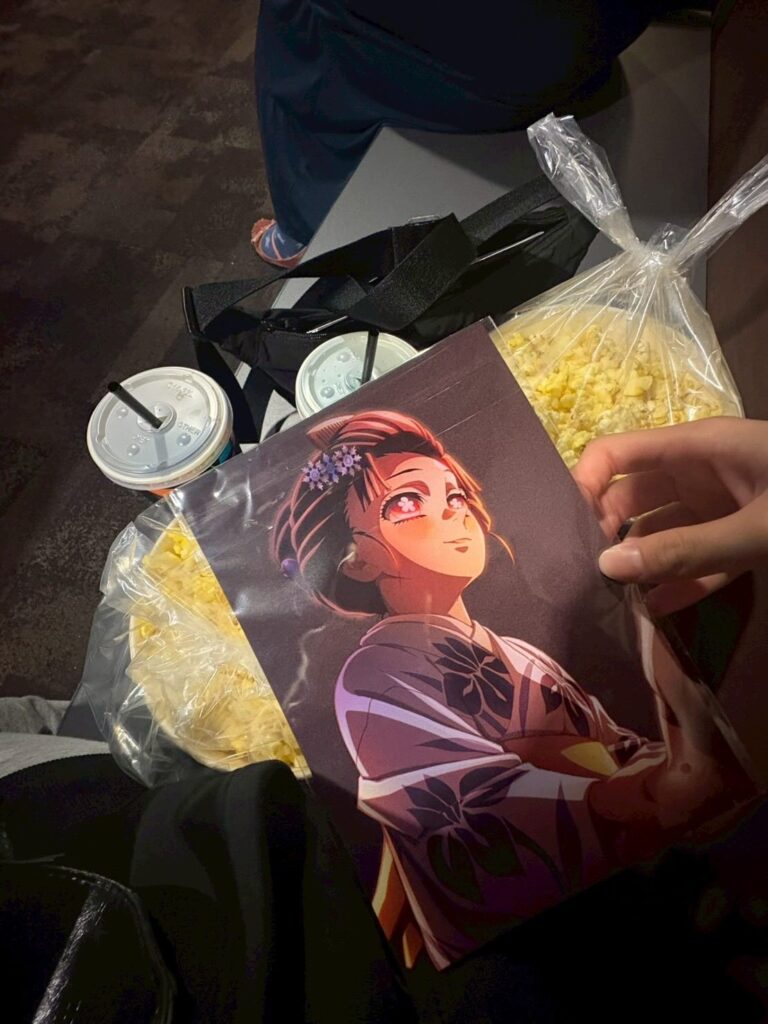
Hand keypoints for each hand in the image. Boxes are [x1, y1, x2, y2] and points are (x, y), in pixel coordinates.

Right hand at [572, 417, 767, 614]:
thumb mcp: (757, 528)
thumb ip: (687, 550)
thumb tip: (609, 567)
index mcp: (697, 449)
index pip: (616, 454)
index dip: (583, 483)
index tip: (563, 530)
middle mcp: (701, 474)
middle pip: (632, 497)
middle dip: (605, 533)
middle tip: (583, 575)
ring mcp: (722, 507)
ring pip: (664, 535)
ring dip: (641, 566)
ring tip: (611, 600)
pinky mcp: (744, 541)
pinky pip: (701, 563)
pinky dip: (681, 585)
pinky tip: (655, 611)